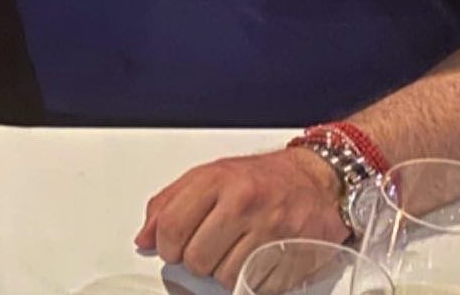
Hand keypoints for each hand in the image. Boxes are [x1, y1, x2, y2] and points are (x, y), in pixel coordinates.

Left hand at [133, 148, 345, 289]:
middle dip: (195, 261)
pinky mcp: (288, 261)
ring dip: (221, 273)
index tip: (170, 248)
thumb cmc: (260, 178)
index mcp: (217, 180)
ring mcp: (268, 234)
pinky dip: (246, 281)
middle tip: (205, 248)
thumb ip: (170, 203)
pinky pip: (251, 288)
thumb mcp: (209, 176)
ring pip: (222, 278)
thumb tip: (144, 238)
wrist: (316, 182)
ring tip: (232, 251)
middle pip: (196, 258)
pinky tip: (251, 261)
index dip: (165, 246)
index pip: (173, 226)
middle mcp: (242, 204)